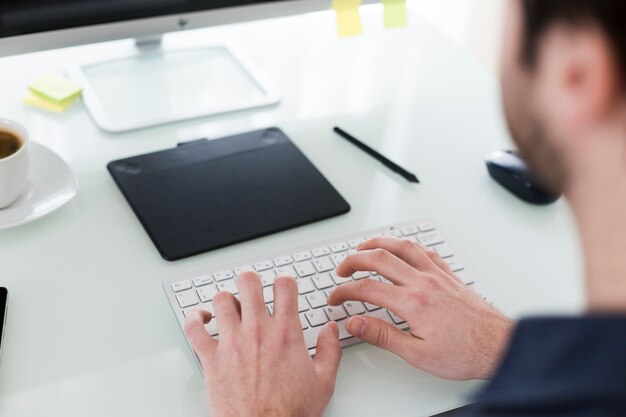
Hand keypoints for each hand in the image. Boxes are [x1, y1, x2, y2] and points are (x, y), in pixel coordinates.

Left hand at [184, 273, 341, 416]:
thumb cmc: (290, 413)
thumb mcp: (323, 381)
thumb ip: (330, 350)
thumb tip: (331, 330)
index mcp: (286, 332)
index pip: (284, 286)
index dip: (284, 282)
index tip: (282, 287)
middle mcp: (257, 330)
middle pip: (249, 282)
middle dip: (251, 281)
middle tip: (252, 288)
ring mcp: (231, 342)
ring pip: (221, 300)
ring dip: (225, 300)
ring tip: (229, 306)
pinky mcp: (210, 358)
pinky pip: (194, 328)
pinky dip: (194, 319)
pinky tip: (201, 319)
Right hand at [328, 237, 512, 379]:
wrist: (500, 346)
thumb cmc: (465, 353)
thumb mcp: (417, 354)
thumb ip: (382, 335)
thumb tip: (355, 323)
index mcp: (413, 303)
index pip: (367, 289)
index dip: (344, 292)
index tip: (335, 298)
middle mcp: (424, 282)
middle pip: (379, 258)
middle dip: (354, 260)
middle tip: (342, 270)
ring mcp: (438, 275)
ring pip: (402, 246)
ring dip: (378, 243)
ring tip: (363, 248)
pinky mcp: (449, 275)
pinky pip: (425, 250)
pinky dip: (407, 245)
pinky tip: (401, 248)